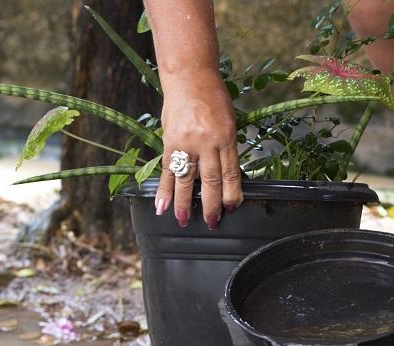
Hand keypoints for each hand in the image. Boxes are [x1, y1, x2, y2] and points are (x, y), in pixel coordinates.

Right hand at [156, 69, 241, 228]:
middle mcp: (207, 141)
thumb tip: (224, 175)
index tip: (232, 208)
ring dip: (184, 203)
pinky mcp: (170, 141)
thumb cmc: (212, 96)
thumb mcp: (228, 120)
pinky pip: (167, 169)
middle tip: (212, 222)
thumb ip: (226, 146)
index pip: (230, 172)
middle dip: (211, 204)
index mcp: (226, 136)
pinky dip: (163, 189)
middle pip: (211, 180)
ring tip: (183, 220)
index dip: (232, 193)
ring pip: (186, 179)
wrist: (189, 76)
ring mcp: (187, 142)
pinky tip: (161, 205)